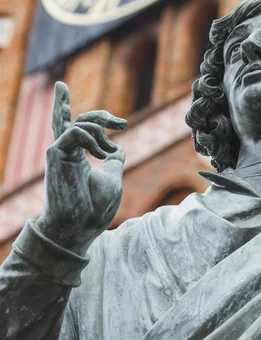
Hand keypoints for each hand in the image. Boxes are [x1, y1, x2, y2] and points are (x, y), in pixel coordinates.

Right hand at [35, 82, 127, 254]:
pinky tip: (102, 155)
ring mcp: (59, 152)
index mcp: (78, 156)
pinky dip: (93, 139)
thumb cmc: (95, 208)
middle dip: (100, 115)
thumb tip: (119, 148)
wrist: (80, 226)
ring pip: (78, 123)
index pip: (78, 127)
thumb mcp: (112, 178)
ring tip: (109, 154)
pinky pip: (74, 132)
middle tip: (122, 123)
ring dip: (101, 134)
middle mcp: (66, 152)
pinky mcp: (56, 154)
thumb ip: (113, 160)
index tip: (123, 124)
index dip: (101, 119)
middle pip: (74, 119)